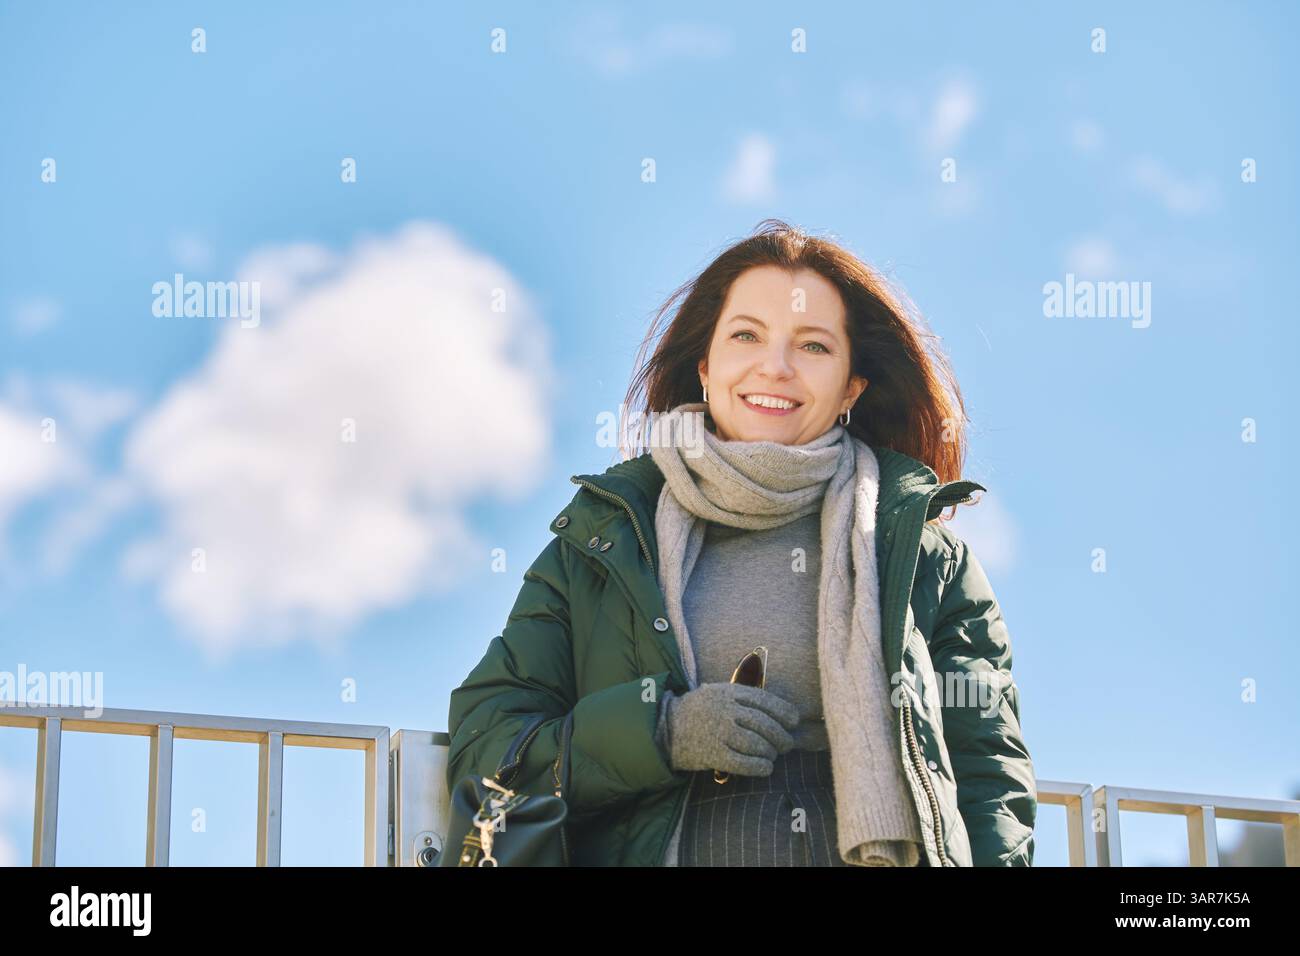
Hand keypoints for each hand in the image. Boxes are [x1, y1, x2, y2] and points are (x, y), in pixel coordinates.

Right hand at [659, 682, 799, 775]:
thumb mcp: (717, 693)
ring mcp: (718, 732)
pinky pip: (744, 763)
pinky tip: (765, 768)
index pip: (765, 700)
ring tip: (771, 756)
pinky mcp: (713, 754)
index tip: (794, 720)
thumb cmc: (698, 711)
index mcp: (728, 692)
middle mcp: (725, 710)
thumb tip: (779, 711)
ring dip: (770, 753)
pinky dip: (759, 767)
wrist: (665, 729)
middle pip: (765, 724)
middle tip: (786, 745)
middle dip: (781, 737)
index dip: (784, 711)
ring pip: (757, 744)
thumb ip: (743, 698)